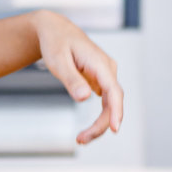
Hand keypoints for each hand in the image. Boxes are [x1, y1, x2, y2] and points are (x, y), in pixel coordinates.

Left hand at [33, 10, 122, 143]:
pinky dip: (99, 118)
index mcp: (100, 63)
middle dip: (101, 124)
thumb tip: (85, 98)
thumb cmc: (56, 43)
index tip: (115, 129)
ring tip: (81, 138)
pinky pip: (106, 102)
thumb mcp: (58, 61)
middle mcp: (108, 69)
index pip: (113, 90)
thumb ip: (72, 79)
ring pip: (110, 104)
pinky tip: (86, 130)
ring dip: (100, 124)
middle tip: (81, 140)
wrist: (56, 30)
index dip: (116, 110)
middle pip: (113, 102)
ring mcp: (106, 75)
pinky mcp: (101, 80)